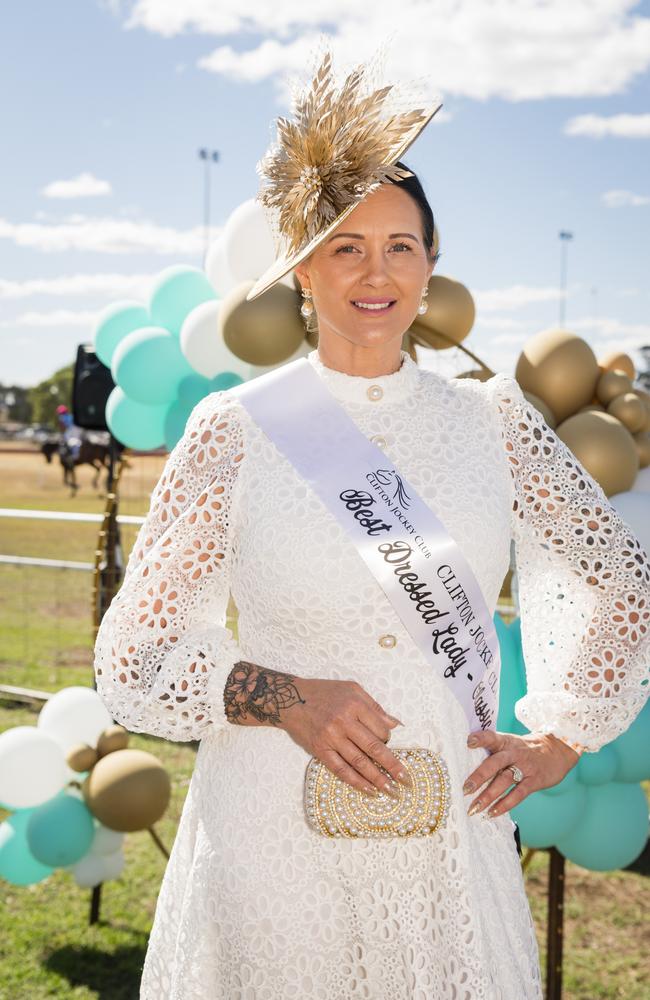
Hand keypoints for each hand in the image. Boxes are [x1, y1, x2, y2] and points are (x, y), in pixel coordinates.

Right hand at [281, 677, 411, 796]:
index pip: (380, 728)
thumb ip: (374, 707)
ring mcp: (331, 738)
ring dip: (377, 778)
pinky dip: (356, 781)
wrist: (289, 699)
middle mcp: (343, 722)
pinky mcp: (320, 750)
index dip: (388, 738)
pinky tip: (369, 790)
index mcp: (355, 704)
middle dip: (392, 765)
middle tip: (406, 780)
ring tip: (392, 790)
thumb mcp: (351, 689)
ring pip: (359, 762)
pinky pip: (340, 769)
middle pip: (373, 748)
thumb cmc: (324, 692)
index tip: (388, 742)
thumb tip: (395, 724)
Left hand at [462, 729, 580, 818]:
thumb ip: (494, 751)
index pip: (492, 737)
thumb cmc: (526, 749)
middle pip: (495, 763)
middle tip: (465, 789)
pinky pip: (518, 794)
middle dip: (479, 776)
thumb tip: (467, 763)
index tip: (468, 742)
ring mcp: (525, 767)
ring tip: (474, 808)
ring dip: (488, 796)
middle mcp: (514, 753)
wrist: (558, 749)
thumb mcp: (511, 743)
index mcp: (506, 741)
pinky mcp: (535, 781)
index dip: (481, 738)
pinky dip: (504, 805)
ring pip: (505, 781)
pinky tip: (492, 813)